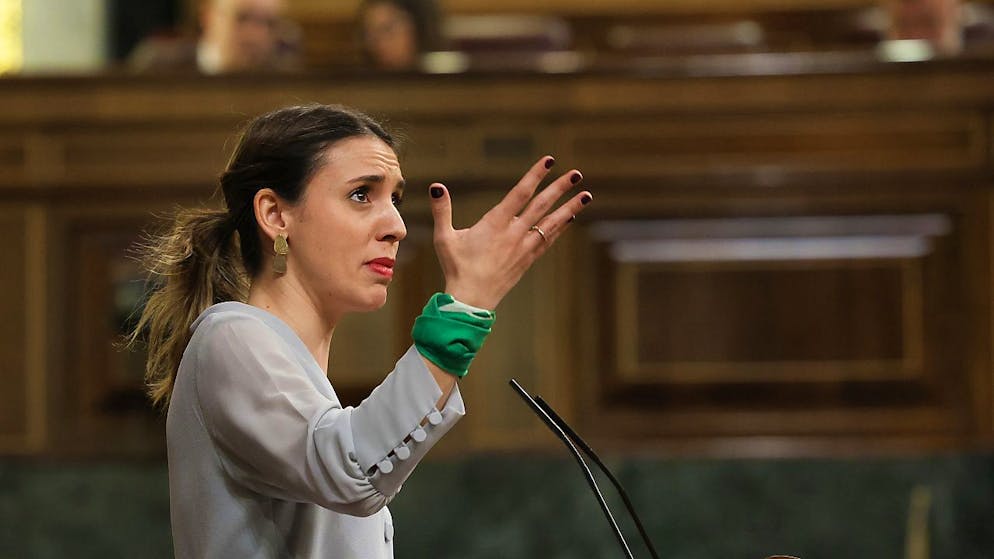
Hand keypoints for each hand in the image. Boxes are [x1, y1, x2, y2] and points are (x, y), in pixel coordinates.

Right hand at [428, 156, 591, 309]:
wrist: (471, 299)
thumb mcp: (444, 237)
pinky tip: (569, 220)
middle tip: (576, 174)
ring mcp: (523, 248)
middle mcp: (513, 234)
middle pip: (541, 206)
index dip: (535, 175)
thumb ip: (442, 210)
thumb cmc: (456, 267)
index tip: (549, 161)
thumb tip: (436, 187)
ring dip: (569, 209)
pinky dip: (559, 229)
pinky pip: (547, 241)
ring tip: (586, 196)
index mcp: (495, 224)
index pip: (519, 193)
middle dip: (559, 188)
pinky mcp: (527, 260)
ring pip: (551, 224)